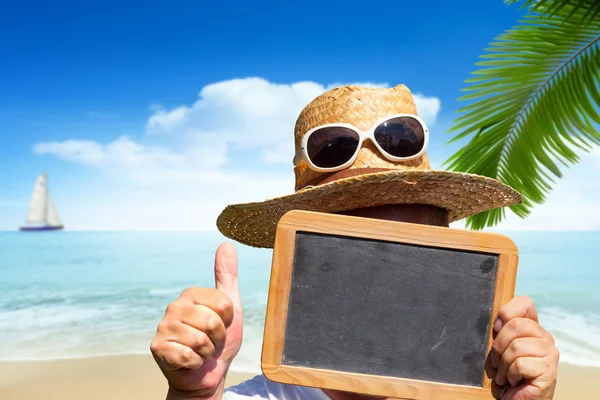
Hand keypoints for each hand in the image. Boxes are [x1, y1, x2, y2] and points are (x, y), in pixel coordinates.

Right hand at [151, 242, 242, 398]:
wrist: (207, 373)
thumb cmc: (218, 340)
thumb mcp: (229, 306)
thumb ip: (227, 276)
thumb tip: (226, 243)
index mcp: (191, 294)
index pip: (223, 304)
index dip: (228, 320)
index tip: (221, 324)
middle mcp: (174, 307)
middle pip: (212, 322)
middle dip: (217, 338)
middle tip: (210, 341)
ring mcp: (164, 327)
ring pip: (201, 340)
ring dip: (207, 352)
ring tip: (201, 351)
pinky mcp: (158, 348)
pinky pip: (188, 356)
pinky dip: (195, 363)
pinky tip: (189, 361)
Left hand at [490, 296, 558, 399]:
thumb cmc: (507, 374)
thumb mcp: (501, 347)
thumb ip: (502, 330)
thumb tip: (497, 321)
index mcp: (534, 328)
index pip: (525, 303)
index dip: (506, 313)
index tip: (496, 329)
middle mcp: (545, 338)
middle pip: (515, 325)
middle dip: (499, 345)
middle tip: (498, 362)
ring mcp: (550, 353)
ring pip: (516, 346)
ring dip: (504, 364)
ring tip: (506, 374)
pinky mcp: (549, 370)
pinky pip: (520, 363)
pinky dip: (511, 374)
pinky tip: (515, 381)